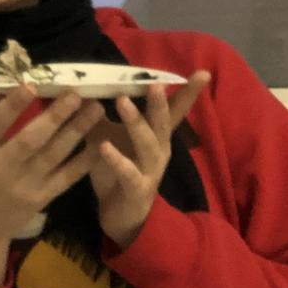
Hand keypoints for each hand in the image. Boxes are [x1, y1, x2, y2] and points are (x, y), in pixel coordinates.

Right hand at [0, 87, 104, 285]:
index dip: (13, 105)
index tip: (32, 84)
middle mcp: (2, 168)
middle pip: (31, 140)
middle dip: (55, 116)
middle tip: (76, 94)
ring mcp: (24, 186)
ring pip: (54, 155)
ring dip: (76, 131)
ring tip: (96, 109)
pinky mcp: (42, 199)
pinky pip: (66, 178)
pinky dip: (84, 161)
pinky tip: (100, 143)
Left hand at [85, 71, 210, 248]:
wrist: (119, 215)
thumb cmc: (117, 169)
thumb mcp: (107, 135)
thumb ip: (100, 113)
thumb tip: (84, 84)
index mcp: (156, 135)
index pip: (175, 110)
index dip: (188, 93)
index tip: (203, 73)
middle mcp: (159, 150)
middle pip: (163, 123)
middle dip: (159, 103)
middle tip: (155, 84)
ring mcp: (150, 170)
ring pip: (147, 144)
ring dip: (136, 122)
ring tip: (122, 101)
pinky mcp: (136, 189)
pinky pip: (127, 172)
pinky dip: (116, 159)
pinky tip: (104, 146)